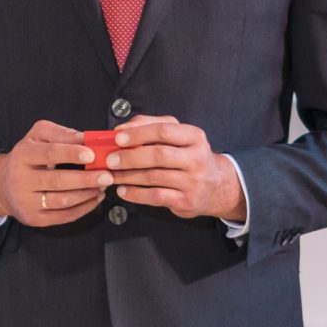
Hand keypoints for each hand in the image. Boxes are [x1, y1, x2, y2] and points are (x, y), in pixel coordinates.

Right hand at [0, 120, 108, 226]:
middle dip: (86, 179)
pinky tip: (94, 198)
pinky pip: (63, 216)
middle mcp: (20, 179)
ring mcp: (26, 201)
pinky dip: (84, 208)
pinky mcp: (34, 218)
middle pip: (57, 181)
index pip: (48, 154)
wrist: (1, 186)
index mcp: (22, 155)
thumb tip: (87, 139)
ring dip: (87, 194)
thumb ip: (61, 134)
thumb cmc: (25, 158)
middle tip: (106, 175)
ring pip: (62, 200)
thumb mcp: (37, 136)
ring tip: (102, 186)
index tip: (92, 154)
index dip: (72, 154)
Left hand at [99, 116, 246, 221]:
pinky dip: (135, 194)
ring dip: (127, 176)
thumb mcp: (177, 135)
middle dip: (130, 157)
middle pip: (159, 155)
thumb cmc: (188, 156)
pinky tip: (123, 190)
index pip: (164, 131)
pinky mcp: (187, 200)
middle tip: (110, 160)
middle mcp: (197, 158)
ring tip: (111, 175)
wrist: (216, 186)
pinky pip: (156, 196)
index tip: (117, 138)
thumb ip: (150, 125)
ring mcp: (193, 181)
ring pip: (154, 177)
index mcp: (194, 137)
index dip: (138, 134)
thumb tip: (121, 129)